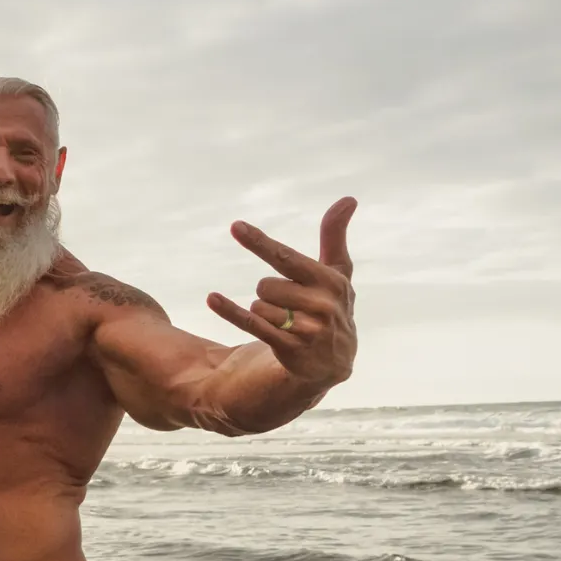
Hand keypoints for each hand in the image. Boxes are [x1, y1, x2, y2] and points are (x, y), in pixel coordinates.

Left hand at [207, 197, 357, 389]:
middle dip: (269, 293)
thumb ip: (334, 237)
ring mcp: (306, 329)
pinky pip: (251, 324)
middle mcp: (321, 305)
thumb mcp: (337, 273)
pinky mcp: (290, 348)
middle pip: (265, 285)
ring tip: (286, 322)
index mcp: (330, 281)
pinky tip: (212, 298)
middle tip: (288, 305)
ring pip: (258, 306)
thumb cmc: (332, 306)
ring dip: (263, 311)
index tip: (235, 226)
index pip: (286, 257)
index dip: (259, 243)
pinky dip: (230, 311)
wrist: (335, 361)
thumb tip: (348, 199)